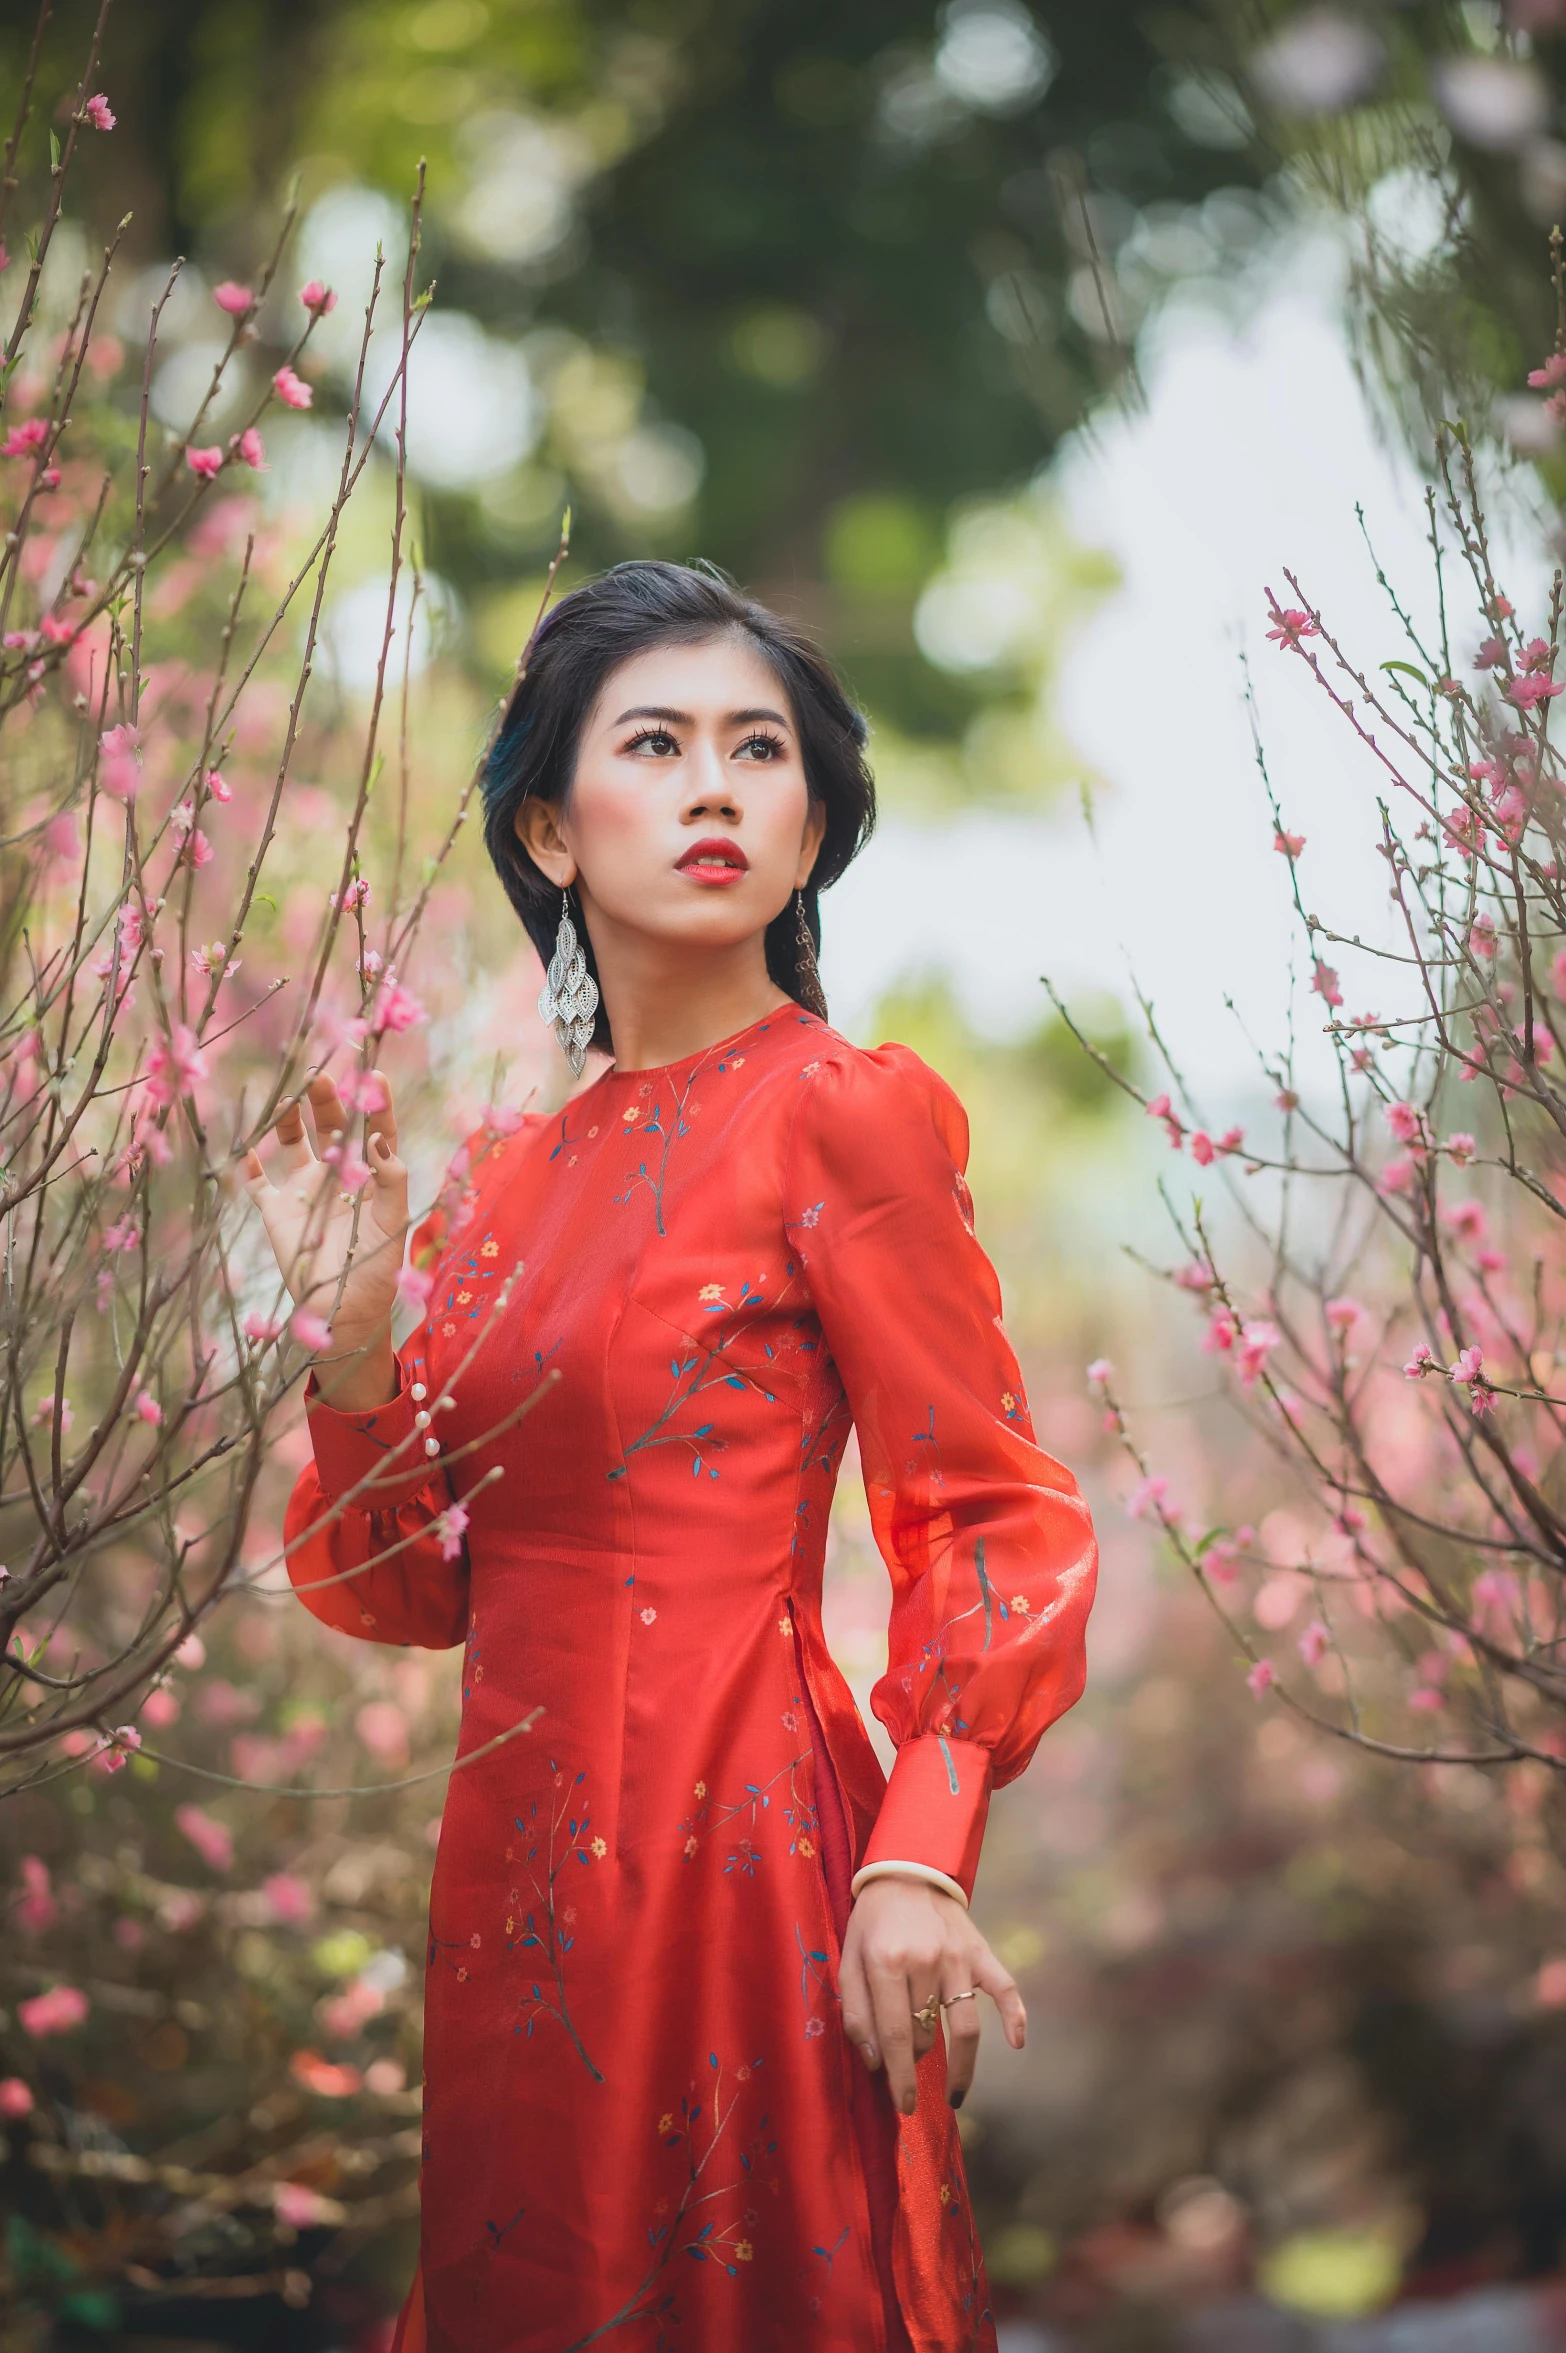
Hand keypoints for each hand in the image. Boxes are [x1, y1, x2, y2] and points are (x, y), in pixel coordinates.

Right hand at [242, 1071, 408, 1409]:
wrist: (345, 1312)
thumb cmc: (378, 1270)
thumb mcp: (394, 1222)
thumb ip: (392, 1180)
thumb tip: (380, 1140)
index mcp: (372, 1177)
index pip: (376, 1131)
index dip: (376, 1103)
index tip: (374, 1074)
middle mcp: (338, 1176)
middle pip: (332, 1126)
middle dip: (327, 1100)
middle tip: (321, 1077)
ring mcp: (305, 1191)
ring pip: (293, 1142)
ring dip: (289, 1119)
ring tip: (287, 1097)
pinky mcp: (277, 1211)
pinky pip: (257, 1181)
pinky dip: (247, 1163)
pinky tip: (246, 1146)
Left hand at [838, 1877, 1023, 2116]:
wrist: (905, 1872)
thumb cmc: (871, 1923)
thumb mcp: (849, 1961)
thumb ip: (857, 2012)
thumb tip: (876, 2062)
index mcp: (887, 1962)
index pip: (895, 2036)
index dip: (899, 2077)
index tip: (902, 2105)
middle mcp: (926, 1961)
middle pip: (927, 2034)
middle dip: (916, 2059)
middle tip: (908, 2066)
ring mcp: (958, 1957)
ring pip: (965, 2026)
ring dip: (962, 2065)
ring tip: (955, 2092)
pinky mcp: (981, 1951)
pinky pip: (1005, 1988)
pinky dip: (1015, 2016)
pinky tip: (1016, 2043)